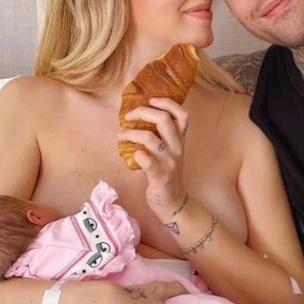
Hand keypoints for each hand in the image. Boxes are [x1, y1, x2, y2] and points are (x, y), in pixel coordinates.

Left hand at [119, 98, 189, 219]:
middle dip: (142, 112)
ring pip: (149, 138)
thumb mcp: (170, 152)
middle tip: (128, 116)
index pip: (182, 114)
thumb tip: (140, 116)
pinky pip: (145, 159)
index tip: (151, 100)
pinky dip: (135, 153)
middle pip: (164, 119)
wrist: (173, 202)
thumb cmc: (167, 174)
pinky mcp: (160, 176)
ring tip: (121, 135)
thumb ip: (162, 136)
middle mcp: (177, 148)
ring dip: (130, 133)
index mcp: (180, 140)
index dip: (167, 102)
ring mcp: (169, 162)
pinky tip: (129, 154)